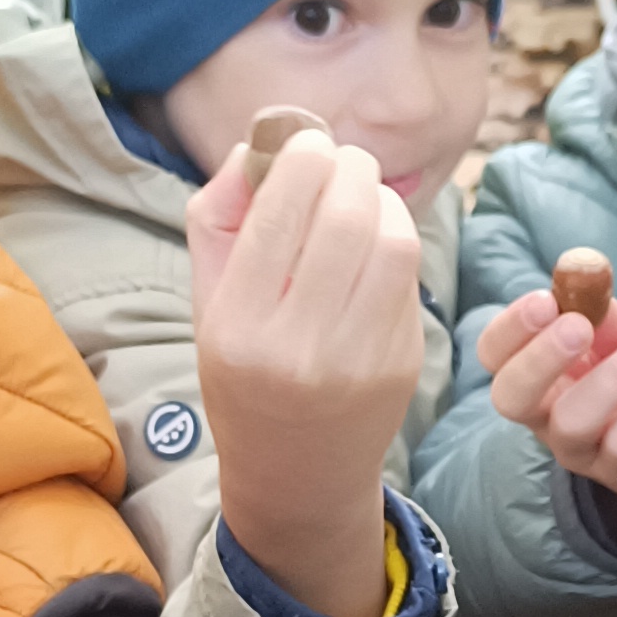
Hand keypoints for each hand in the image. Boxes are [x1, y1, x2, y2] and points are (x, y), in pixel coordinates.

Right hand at [190, 119, 423, 616]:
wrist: (296, 473)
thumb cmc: (245, 373)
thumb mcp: (208, 302)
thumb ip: (220, 216)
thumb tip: (260, 143)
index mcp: (239, 329)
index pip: (280, 209)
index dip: (301, 155)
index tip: (304, 145)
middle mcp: (300, 347)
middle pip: (344, 215)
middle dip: (347, 167)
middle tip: (339, 162)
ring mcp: (360, 359)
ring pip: (392, 239)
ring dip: (381, 198)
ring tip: (361, 196)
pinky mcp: (403, 362)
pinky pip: (408, 276)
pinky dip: (396, 240)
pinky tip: (376, 244)